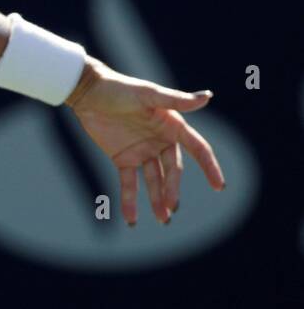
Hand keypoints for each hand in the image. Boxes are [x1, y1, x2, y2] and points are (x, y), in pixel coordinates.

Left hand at [66, 58, 225, 226]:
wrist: (88, 92)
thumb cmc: (120, 88)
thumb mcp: (148, 94)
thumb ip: (176, 100)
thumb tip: (208, 97)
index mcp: (173, 126)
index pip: (197, 149)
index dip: (209, 167)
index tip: (219, 186)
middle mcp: (161, 141)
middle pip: (173, 171)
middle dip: (172, 190)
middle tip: (171, 208)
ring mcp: (142, 152)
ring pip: (154, 180)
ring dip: (157, 200)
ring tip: (163, 220)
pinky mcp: (122, 158)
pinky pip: (128, 183)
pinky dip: (130, 201)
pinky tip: (131, 219)